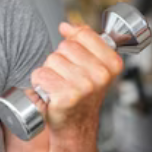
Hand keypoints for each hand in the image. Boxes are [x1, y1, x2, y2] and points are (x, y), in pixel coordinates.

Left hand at [30, 22, 123, 139]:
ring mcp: (84, 86)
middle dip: (60, 59)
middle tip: (67, 77)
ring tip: (59, 85)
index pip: (84, 34)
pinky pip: (40, 75)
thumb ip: (83, 41)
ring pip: (51, 59)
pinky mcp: (66, 96)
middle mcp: (100, 75)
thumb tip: (66, 26)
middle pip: (65, 46)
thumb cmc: (81, 94)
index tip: (75, 58)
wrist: (76, 126)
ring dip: (49, 72)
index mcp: (111, 64)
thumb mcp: (91, 65)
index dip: (73, 43)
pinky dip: (39, 83)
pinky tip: (50, 93)